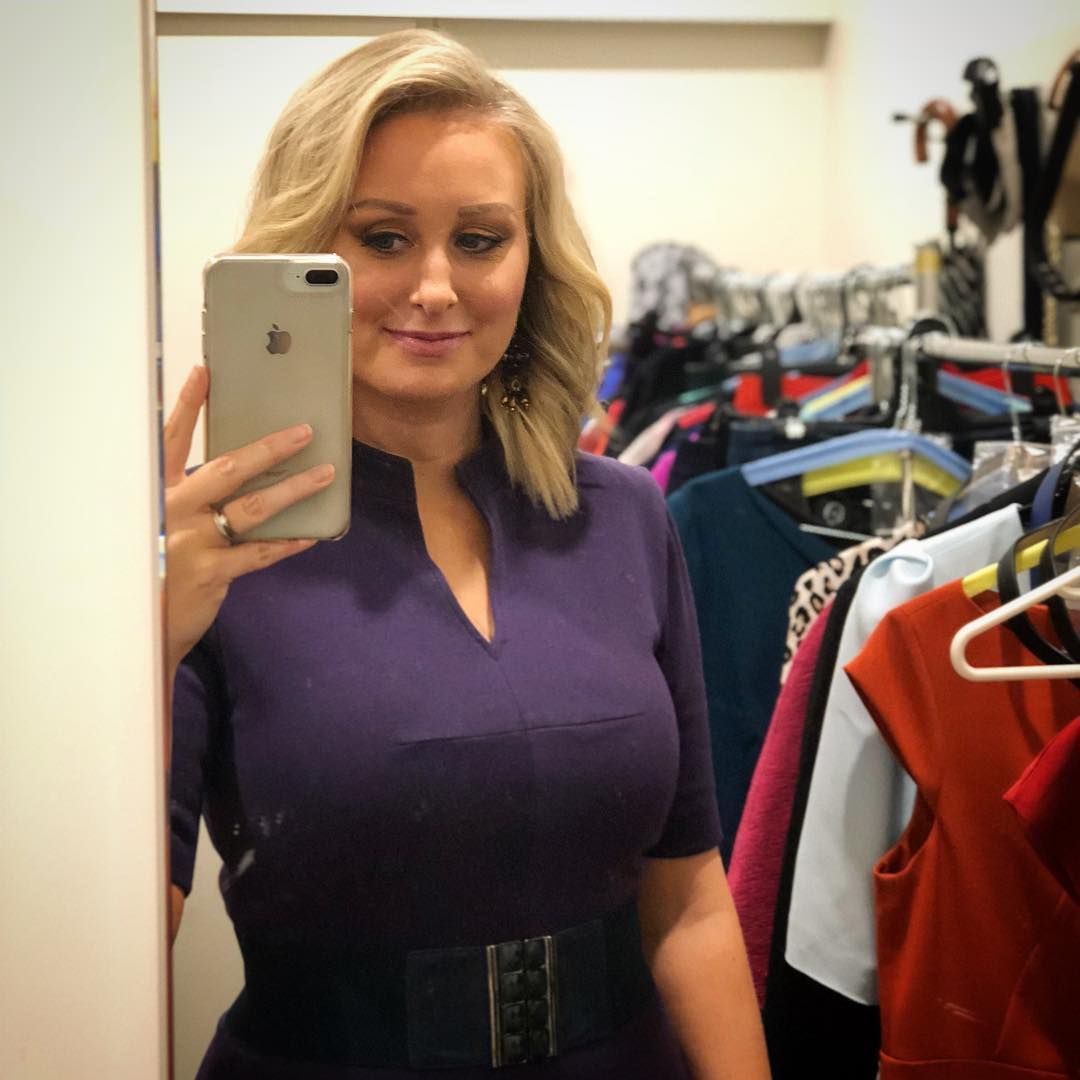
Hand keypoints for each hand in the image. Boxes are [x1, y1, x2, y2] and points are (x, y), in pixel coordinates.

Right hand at [163, 365, 335, 674]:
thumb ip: (194, 499)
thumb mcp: (166, 525)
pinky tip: (314, 534)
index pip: (171, 439)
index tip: (206, 371)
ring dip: (294, 489)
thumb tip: (246, 471)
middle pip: (227, 468)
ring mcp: (192, 541)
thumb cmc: (162, 567)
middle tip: (304, 431)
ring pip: (253, 507)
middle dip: (269, 448)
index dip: (189, 405)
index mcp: (159, 492)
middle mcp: (173, 510)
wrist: (145, 625)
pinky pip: (261, 551)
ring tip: (325, 474)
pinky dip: (289, 541)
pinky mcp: (211, 571)